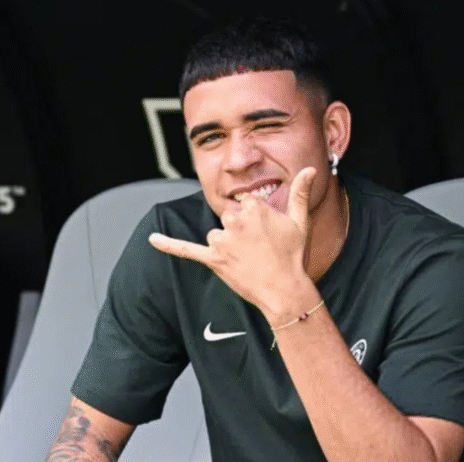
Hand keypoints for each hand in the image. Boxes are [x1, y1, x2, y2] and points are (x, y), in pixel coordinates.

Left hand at [149, 167, 317, 318]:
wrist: (284, 290)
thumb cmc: (294, 256)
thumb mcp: (301, 221)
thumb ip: (300, 193)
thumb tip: (311, 169)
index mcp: (254, 208)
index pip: (246, 204)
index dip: (257, 219)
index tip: (267, 234)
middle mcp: (235, 221)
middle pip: (229, 219)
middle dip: (241, 232)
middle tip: (259, 250)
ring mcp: (223, 241)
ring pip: (216, 235)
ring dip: (227, 246)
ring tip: (247, 261)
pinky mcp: (213, 260)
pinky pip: (186, 249)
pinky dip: (168, 244)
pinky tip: (152, 239)